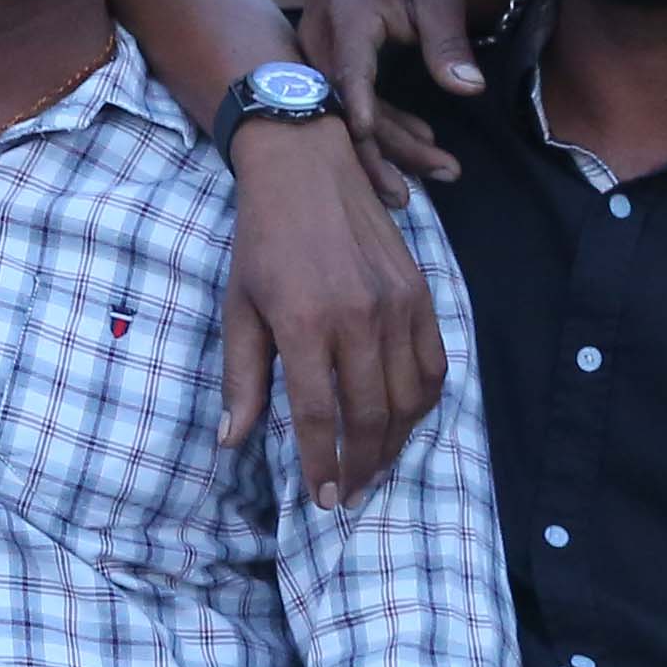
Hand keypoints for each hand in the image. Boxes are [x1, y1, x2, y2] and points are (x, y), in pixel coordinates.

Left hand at [217, 115, 442, 506]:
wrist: (306, 167)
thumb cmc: (262, 241)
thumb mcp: (239, 308)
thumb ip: (242, 378)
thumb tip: (232, 441)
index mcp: (305, 323)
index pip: (320, 415)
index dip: (322, 464)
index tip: (323, 499)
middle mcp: (358, 316)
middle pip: (371, 415)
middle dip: (361, 465)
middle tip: (350, 494)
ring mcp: (397, 304)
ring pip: (409, 397)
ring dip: (395, 443)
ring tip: (375, 468)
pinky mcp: (419, 292)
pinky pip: (434, 363)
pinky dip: (424, 403)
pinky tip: (405, 422)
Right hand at [299, 0, 489, 194]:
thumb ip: (448, 44)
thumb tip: (470, 90)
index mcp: (348, 12)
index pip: (347, 70)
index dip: (356, 107)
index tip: (366, 139)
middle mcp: (321, 35)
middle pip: (345, 105)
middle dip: (390, 147)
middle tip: (443, 174)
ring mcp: (317, 49)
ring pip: (344, 110)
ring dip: (390, 144)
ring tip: (441, 170)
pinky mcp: (325, 59)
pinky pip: (346, 100)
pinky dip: (382, 123)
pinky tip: (420, 140)